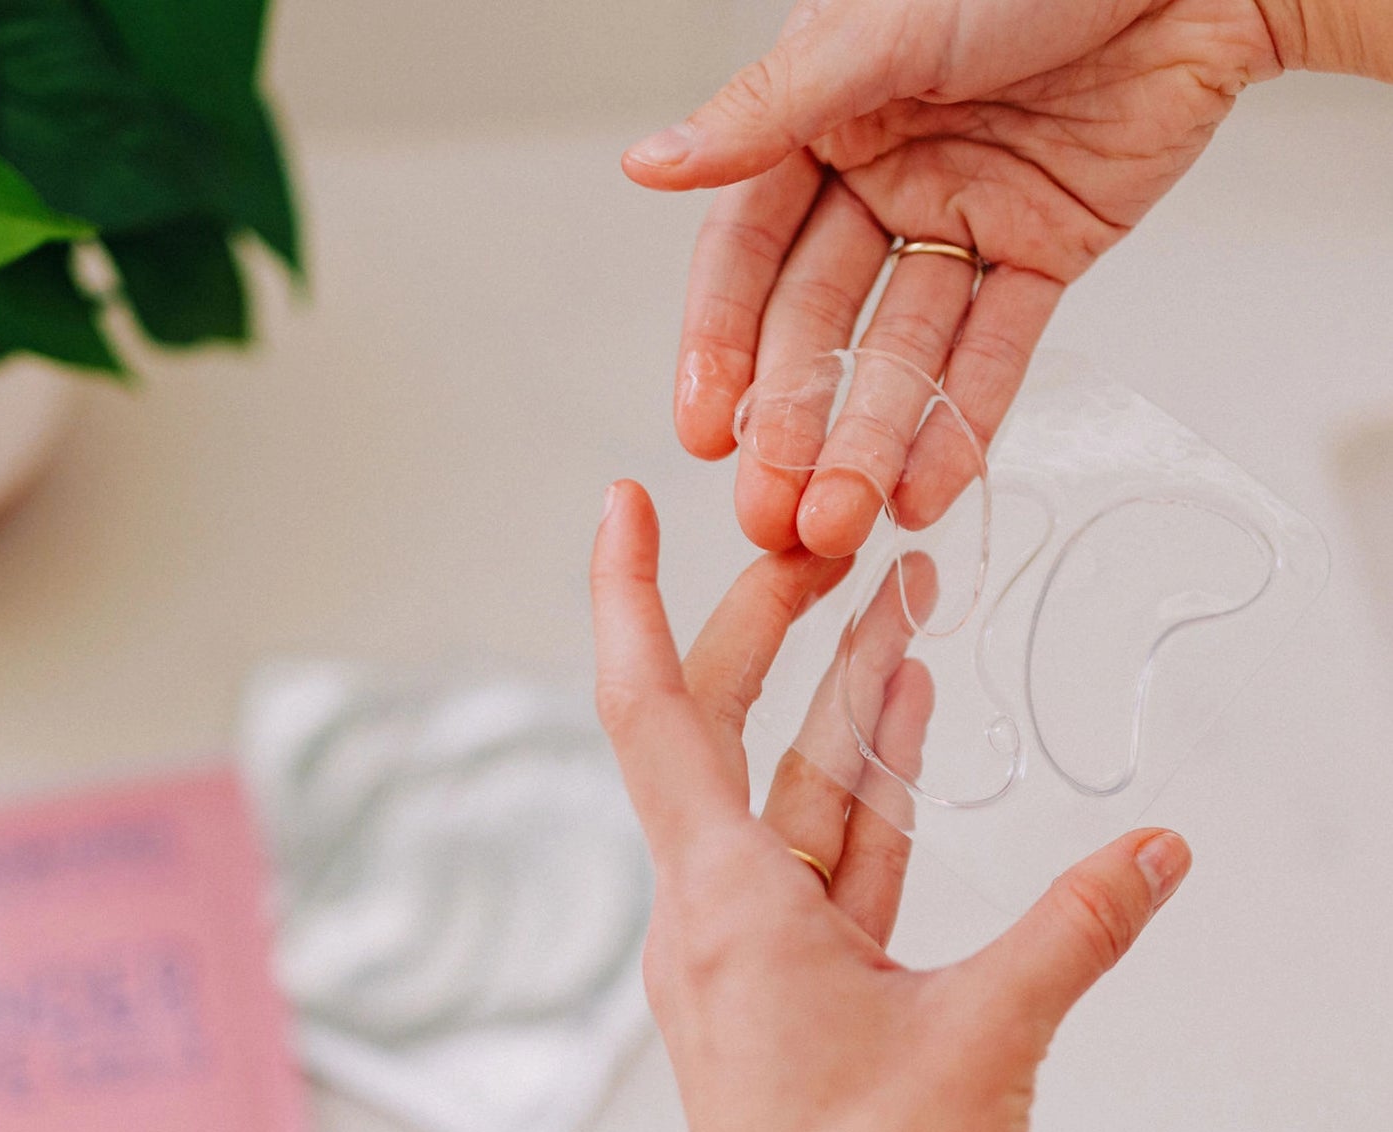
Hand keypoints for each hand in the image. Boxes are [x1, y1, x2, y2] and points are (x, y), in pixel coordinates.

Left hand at [592, 478, 1190, 1131]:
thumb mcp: (983, 1041)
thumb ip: (1074, 931)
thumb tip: (1155, 852)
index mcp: (721, 903)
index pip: (654, 709)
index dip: (630, 595)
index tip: (621, 503)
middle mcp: (718, 911)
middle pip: (729, 726)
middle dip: (775, 619)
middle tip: (829, 532)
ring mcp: (759, 946)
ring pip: (798, 785)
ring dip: (844, 692)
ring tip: (893, 592)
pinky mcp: (806, 984)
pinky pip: (835, 854)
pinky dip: (870, 784)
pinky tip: (901, 718)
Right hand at [623, 0, 1283, 555]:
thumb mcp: (881, 30)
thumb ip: (768, 112)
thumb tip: (648, 163)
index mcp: (821, 123)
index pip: (748, 256)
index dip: (721, 347)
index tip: (703, 433)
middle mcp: (879, 179)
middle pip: (821, 325)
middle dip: (794, 422)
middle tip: (770, 511)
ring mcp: (959, 221)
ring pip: (902, 352)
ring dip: (870, 442)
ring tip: (842, 522)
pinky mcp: (1043, 252)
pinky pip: (994, 348)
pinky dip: (964, 420)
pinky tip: (923, 492)